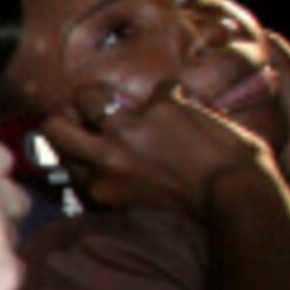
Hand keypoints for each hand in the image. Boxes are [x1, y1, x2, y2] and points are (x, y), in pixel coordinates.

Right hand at [38, 81, 272, 219]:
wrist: (235, 190)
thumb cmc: (190, 201)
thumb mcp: (133, 200)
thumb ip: (107, 178)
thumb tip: (92, 151)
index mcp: (98, 186)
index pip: (60, 155)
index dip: (70, 141)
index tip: (83, 135)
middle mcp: (106, 157)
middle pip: (54, 126)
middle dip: (67, 115)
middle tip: (87, 114)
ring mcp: (130, 129)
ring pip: (89, 95)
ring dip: (107, 95)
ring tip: (128, 101)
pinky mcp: (161, 107)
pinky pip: (161, 88)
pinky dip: (175, 96)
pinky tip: (188, 109)